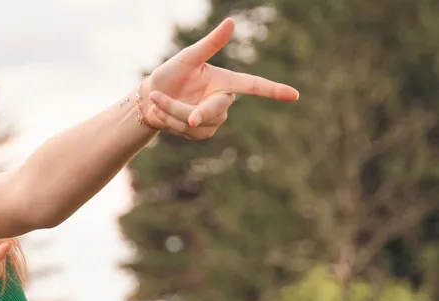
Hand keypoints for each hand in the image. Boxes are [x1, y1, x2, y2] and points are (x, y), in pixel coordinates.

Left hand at [140, 17, 298, 139]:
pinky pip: (186, 131)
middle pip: (213, 111)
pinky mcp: (201, 133)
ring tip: (156, 100)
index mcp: (225, 81)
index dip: (273, 91)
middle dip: (185, 109)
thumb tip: (230, 22)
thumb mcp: (188, 56)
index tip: (294, 95)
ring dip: (169, 112)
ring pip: (194, 123)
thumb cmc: (171, 73)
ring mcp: (213, 120)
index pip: (253, 86)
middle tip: (157, 99)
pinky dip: (167, 121)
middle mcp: (223, 102)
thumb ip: (210, 44)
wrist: (151, 97)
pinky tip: (159, 112)